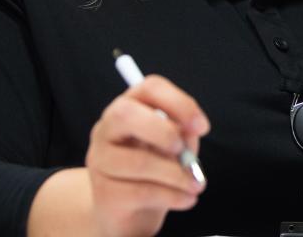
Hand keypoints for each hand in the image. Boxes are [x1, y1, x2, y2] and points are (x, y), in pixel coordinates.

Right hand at [86, 75, 209, 236]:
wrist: (132, 213)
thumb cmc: (158, 169)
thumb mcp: (176, 145)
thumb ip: (184, 133)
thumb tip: (191, 130)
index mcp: (130, 106)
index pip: (150, 88)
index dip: (179, 102)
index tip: (202, 127)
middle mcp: (107, 128)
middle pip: (126, 114)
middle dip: (164, 132)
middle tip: (184, 151)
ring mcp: (100, 160)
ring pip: (138, 161)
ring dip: (176, 175)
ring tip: (196, 185)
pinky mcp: (103, 192)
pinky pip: (141, 191)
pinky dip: (173, 196)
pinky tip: (187, 198)